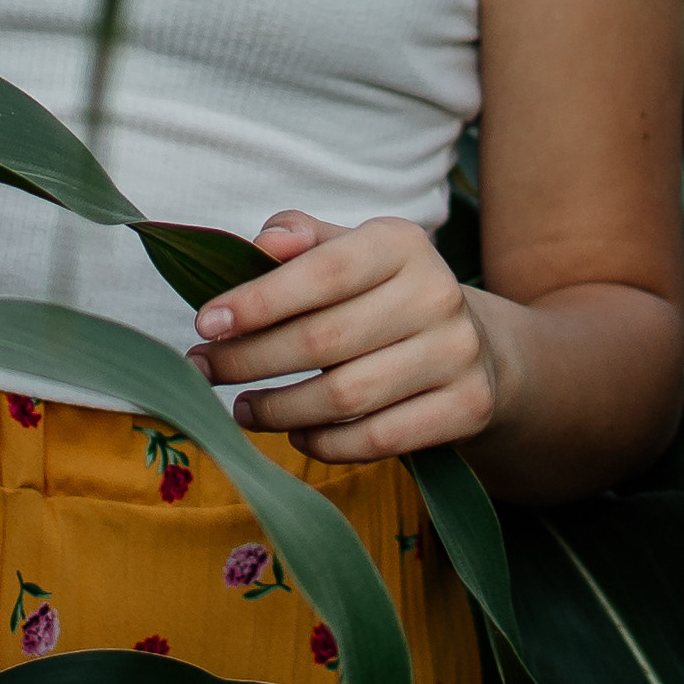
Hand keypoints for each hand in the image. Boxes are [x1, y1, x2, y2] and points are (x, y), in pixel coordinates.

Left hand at [185, 211, 513, 464]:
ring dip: (278, 410)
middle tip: (204, 371)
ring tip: (243, 409)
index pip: (320, 273)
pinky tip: (296, 435)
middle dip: (249, 361)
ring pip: (345, 396)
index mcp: (402, 243)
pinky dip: (325, 444)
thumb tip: (262, 243)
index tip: (204, 324)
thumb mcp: (351, 252)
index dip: (257, 302)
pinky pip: (377, 439)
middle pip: (323, 340)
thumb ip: (302, 238)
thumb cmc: (385, 296)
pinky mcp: (467, 408)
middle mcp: (437, 294)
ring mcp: (457, 354)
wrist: (480, 349)